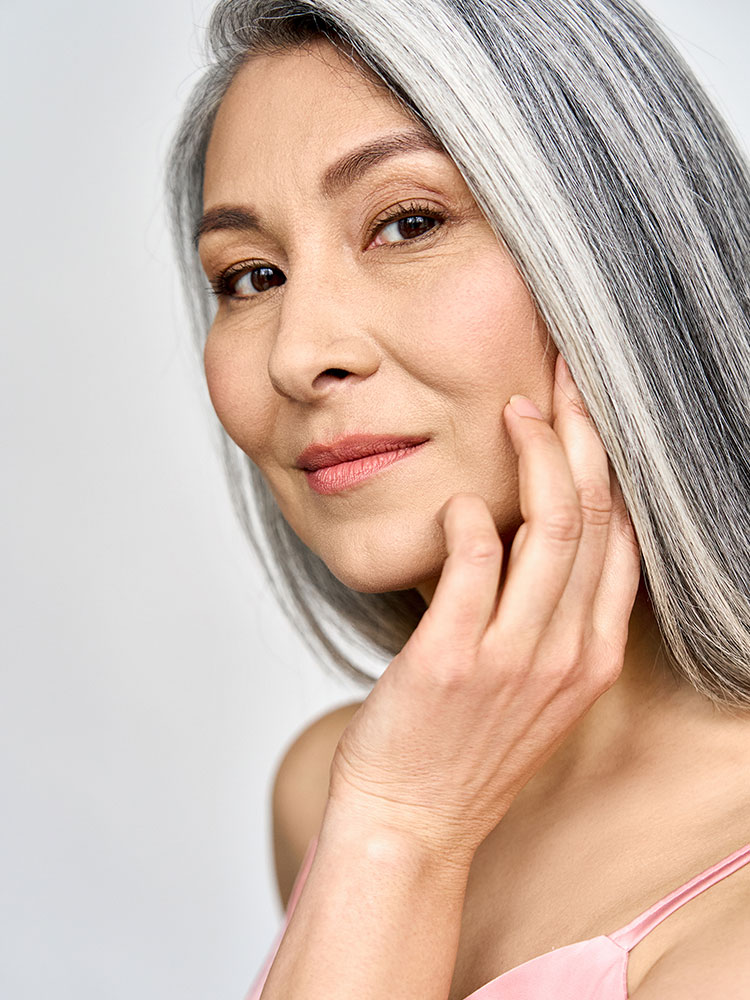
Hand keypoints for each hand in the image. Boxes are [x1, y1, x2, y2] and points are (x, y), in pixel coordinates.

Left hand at [327, 352, 641, 861]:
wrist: (410, 821)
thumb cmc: (461, 745)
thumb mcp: (530, 685)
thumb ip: (542, 614)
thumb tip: (522, 533)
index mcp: (591, 655)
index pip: (622, 538)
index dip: (610, 464)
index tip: (589, 411)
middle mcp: (566, 653)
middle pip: (594, 516)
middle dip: (583, 434)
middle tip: (561, 376)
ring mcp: (513, 659)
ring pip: (550, 529)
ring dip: (534, 455)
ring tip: (513, 410)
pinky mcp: (452, 661)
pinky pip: (474, 566)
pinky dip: (469, 521)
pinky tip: (457, 498)